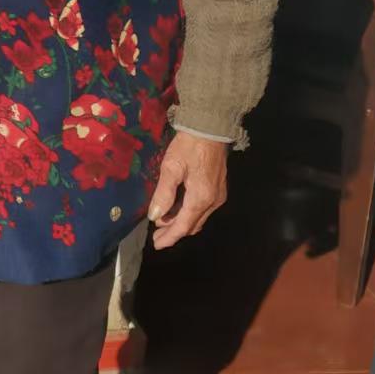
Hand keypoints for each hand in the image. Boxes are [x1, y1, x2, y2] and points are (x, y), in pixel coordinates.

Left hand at [148, 134, 228, 250]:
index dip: (170, 237)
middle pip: (193, 225)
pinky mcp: (219, 189)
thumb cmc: (188, 147)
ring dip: (182, 223)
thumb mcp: (171, 168)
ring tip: (163, 224)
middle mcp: (213, 202)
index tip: (157, 245)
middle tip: (157, 236)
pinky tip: (176, 210)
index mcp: (201, 199)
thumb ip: (163, 194)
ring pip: (199, 218)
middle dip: (174, 232)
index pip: (184, 226)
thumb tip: (155, 217)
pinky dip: (189, 214)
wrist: (210, 128)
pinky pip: (203, 210)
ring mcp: (218, 196)